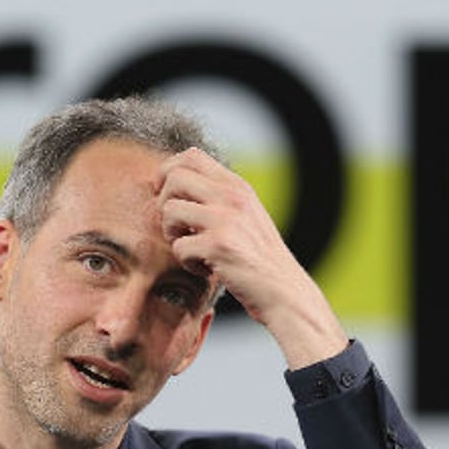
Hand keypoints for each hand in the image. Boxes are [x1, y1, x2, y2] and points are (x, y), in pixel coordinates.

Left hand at [155, 147, 348, 368]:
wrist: (284, 292)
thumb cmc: (258, 259)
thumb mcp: (244, 217)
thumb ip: (217, 199)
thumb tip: (171, 185)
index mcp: (238, 187)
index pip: (191, 156)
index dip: (168, 173)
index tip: (169, 197)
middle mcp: (233, 196)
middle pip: (174, 177)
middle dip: (164, 204)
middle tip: (177, 228)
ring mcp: (226, 220)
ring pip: (169, 211)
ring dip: (172, 235)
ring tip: (192, 249)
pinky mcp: (219, 246)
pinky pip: (179, 247)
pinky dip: (187, 262)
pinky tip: (206, 268)